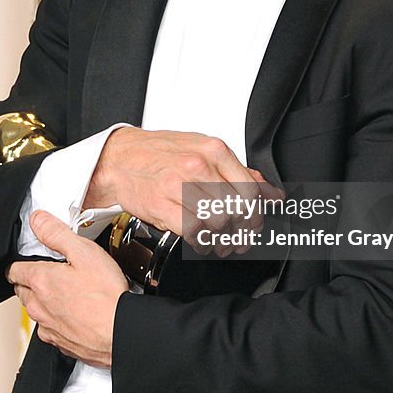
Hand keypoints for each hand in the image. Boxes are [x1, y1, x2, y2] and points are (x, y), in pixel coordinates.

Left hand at [7, 211, 127, 367]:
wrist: (119, 332)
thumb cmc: (106, 296)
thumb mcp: (84, 252)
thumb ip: (56, 233)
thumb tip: (38, 220)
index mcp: (40, 281)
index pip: (14, 270)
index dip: (22, 262)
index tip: (31, 260)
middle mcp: (38, 306)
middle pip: (23, 290)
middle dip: (33, 281)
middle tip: (55, 274)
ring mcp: (48, 327)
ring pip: (37, 310)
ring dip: (45, 301)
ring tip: (70, 293)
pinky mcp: (60, 344)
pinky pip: (51, 329)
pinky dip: (58, 320)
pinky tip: (77, 313)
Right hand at [83, 128, 281, 254]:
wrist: (121, 158)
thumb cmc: (162, 154)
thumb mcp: (203, 151)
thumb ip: (239, 172)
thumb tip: (272, 194)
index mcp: (213, 150)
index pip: (249, 189)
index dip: (256, 214)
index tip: (255, 223)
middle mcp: (198, 166)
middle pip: (236, 209)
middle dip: (242, 230)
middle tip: (240, 238)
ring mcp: (178, 186)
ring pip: (218, 222)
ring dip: (223, 238)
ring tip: (221, 241)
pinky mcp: (162, 205)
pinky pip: (193, 232)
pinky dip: (202, 242)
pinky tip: (202, 241)